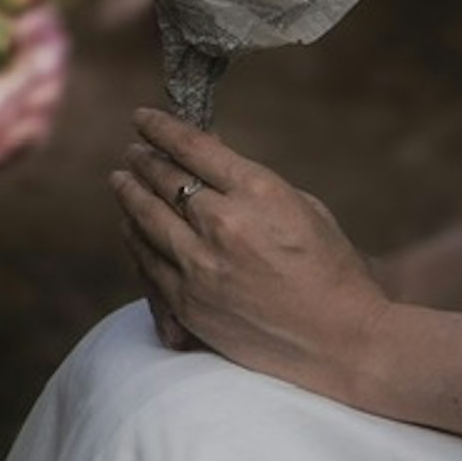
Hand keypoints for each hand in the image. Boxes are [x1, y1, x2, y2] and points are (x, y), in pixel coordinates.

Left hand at [110, 112, 398, 409]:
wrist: (340, 341)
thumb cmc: (331, 269)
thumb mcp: (303, 207)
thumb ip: (251, 184)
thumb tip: (210, 158)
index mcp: (258, 192)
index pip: (193, 147)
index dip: (161, 128)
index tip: (143, 119)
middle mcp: (223, 225)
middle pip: (163, 180)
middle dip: (142, 161)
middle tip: (131, 152)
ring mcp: (201, 267)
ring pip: (145, 220)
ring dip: (129, 195)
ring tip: (121, 182)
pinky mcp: (189, 304)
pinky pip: (147, 263)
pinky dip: (135, 240)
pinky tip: (131, 228)